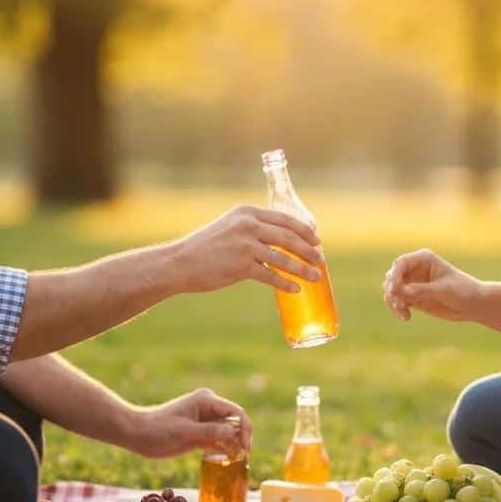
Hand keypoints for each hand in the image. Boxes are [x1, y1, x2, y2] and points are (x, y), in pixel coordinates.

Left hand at [126, 389, 252, 458]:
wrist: (137, 434)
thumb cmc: (159, 430)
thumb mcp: (186, 432)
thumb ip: (211, 432)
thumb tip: (234, 434)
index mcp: (207, 400)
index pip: (235, 412)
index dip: (245, 429)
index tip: (245, 447)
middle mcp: (209, 407)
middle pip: (234, 421)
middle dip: (241, 437)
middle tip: (244, 456)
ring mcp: (205, 419)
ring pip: (228, 431)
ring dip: (234, 444)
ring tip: (238, 460)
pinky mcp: (200, 432)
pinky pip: (218, 438)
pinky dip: (224, 447)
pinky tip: (228, 459)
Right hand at [175, 205, 322, 293]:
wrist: (180, 262)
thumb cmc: (206, 247)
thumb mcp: (230, 227)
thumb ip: (252, 229)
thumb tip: (280, 241)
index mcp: (247, 212)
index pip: (284, 218)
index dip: (304, 230)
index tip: (317, 240)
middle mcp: (247, 225)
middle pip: (288, 237)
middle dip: (308, 249)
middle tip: (320, 259)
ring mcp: (244, 246)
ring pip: (283, 258)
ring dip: (303, 268)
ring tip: (316, 277)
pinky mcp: (240, 266)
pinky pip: (270, 276)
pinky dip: (285, 283)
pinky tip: (295, 289)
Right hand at [382, 249, 480, 321]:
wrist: (474, 304)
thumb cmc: (464, 291)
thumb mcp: (444, 290)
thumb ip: (422, 290)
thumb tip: (401, 292)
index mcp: (424, 259)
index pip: (401, 263)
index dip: (394, 276)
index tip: (395, 291)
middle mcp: (415, 269)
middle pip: (392, 276)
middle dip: (392, 290)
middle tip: (400, 304)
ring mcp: (413, 283)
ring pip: (391, 290)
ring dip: (393, 302)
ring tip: (403, 313)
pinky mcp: (413, 297)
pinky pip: (397, 302)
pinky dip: (398, 310)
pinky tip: (406, 318)